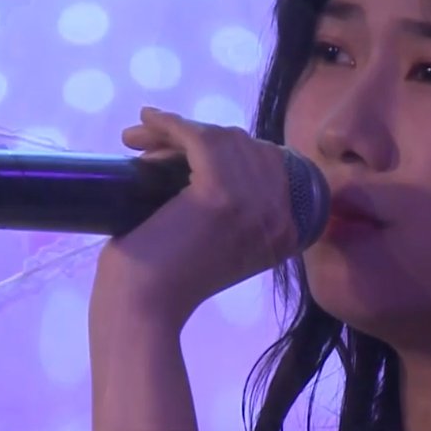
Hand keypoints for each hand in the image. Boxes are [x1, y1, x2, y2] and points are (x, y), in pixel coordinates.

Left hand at [91, 106, 299, 330]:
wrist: (144, 310)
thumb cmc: (170, 285)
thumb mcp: (221, 243)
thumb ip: (237, 212)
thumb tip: (208, 157)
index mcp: (290, 230)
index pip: (270, 163)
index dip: (231, 147)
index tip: (188, 148)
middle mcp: (282, 215)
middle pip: (246, 146)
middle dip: (199, 136)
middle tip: (153, 144)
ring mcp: (254, 203)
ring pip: (221, 139)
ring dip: (176, 130)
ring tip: (140, 139)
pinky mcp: (220, 192)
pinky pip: (199, 138)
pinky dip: (170, 124)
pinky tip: (148, 120)